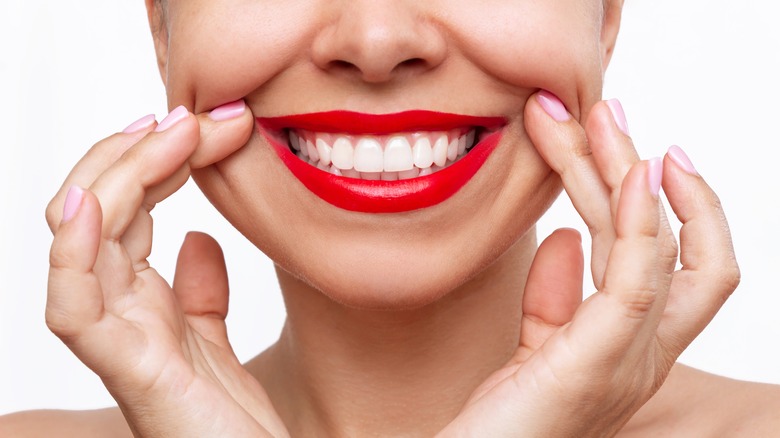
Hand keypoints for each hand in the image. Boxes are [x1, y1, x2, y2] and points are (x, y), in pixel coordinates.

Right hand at [45, 102, 288, 436]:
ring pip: (83, 241)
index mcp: (139, 300)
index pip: (127, 210)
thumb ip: (201, 292)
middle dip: (140, 152)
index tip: (198, 121)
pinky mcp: (129, 370)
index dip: (152, 158)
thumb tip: (200, 237)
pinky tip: (93, 205)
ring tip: (166, 132)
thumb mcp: (216, 338)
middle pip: (100, 210)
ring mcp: (118, 338)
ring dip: (119, 176)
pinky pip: (76, 308)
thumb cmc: (231, 419)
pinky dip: (75, 254)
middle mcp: (120, 311)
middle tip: (193, 115)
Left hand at [439, 93, 738, 436]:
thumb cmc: (500, 419)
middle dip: (635, 168)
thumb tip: (564, 237)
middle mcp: (645, 354)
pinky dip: (640, 219)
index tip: (635, 151)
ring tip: (599, 117)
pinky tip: (631, 171)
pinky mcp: (596, 363)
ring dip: (627, 172)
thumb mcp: (535, 348)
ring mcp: (630, 362)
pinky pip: (637, 277)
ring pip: (654, 245)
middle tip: (603, 108)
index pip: (674, 262)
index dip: (668, 205)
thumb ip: (556, 297)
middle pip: (668, 242)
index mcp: (632, 346)